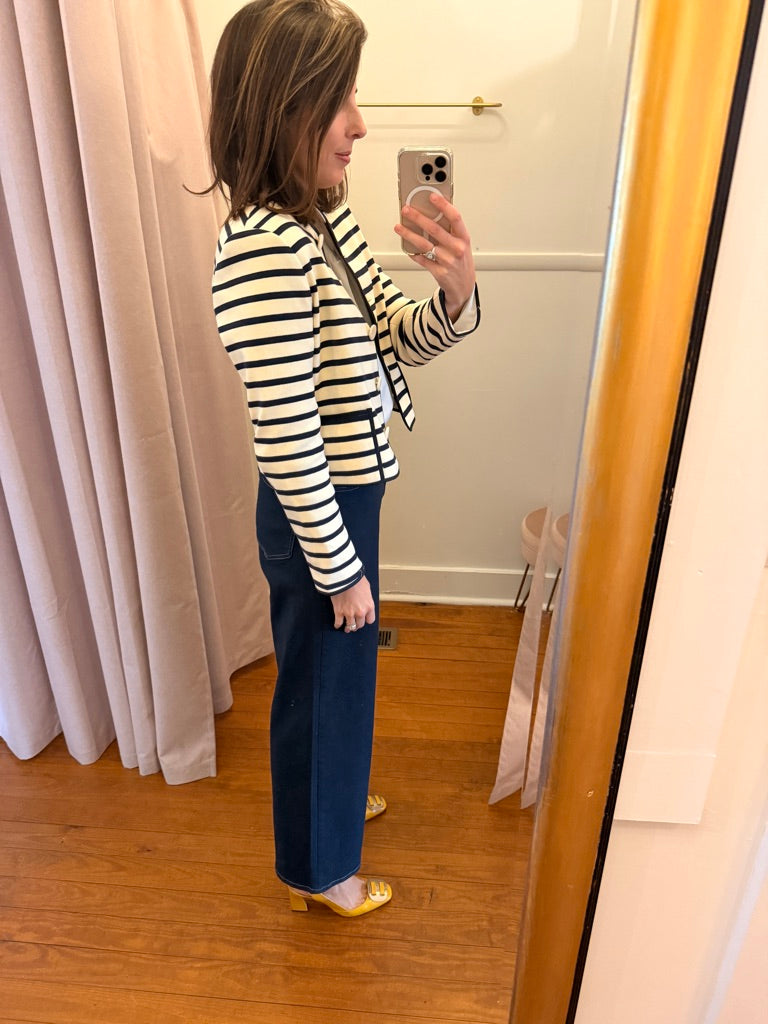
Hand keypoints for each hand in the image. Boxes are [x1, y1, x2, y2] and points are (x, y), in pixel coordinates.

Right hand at [330, 576, 375, 632]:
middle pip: (360, 624)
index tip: (363, 619)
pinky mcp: (339, 612)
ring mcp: (349, 613)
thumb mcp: (367, 587)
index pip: (370, 620)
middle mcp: (360, 612)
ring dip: (348, 627)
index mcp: (369, 606)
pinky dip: (338, 625)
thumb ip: (367, 597)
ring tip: (347, 628)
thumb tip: (364, 598)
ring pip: (350, 626)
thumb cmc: (356, 579)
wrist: (344, 576)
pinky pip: (338, 622)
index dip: (366, 620)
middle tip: (355, 624)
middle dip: (358, 624)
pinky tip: (337, 625)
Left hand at [394, 193, 475, 321]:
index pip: (455, 217)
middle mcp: (457, 249)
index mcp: (464, 238)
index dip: (443, 205)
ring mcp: (448, 261)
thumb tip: (432, 212)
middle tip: (406, 210)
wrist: (464, 286)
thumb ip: (450, 230)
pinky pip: (422, 259)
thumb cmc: (461, 261)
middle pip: (435, 229)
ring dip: (409, 234)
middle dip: (418, 218)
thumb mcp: (462, 243)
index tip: (431, 196)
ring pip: (425, 244)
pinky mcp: (439, 272)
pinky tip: (407, 248)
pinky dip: (413, 253)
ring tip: (399, 227)